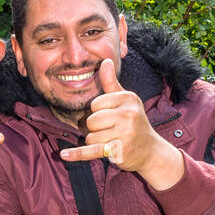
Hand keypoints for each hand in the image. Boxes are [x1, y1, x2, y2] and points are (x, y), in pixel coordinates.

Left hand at [59, 58, 183, 188]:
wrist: (149, 151)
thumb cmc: (134, 122)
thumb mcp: (125, 100)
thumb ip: (111, 82)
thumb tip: (105, 60)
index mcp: (128, 98)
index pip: (95, 104)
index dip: (98, 112)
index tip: (112, 117)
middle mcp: (128, 114)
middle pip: (91, 120)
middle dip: (96, 128)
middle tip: (112, 131)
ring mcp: (125, 134)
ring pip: (91, 137)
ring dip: (97, 142)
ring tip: (113, 140)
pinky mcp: (118, 151)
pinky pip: (92, 150)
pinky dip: (78, 154)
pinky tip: (64, 154)